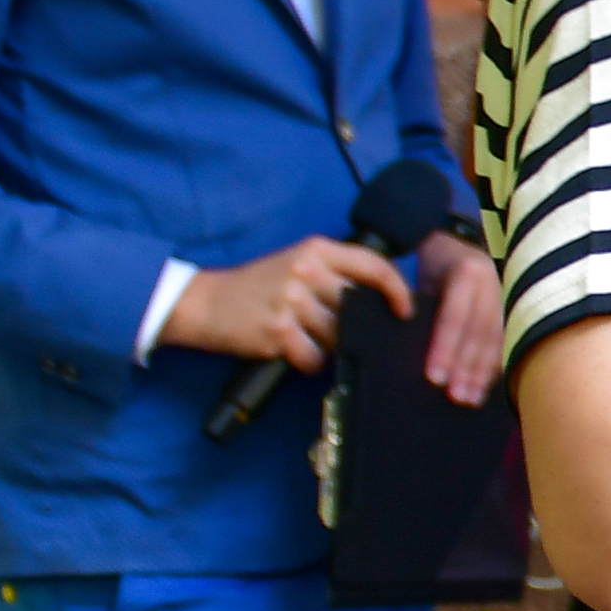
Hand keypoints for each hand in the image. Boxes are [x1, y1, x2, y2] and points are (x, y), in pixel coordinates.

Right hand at [166, 231, 408, 370]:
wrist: (205, 302)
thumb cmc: (258, 285)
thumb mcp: (297, 262)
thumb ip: (336, 273)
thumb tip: (382, 299)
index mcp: (316, 249)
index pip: (373, 266)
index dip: (398, 290)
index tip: (405, 310)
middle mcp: (305, 270)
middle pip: (357, 307)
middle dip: (355, 325)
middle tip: (339, 330)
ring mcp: (291, 300)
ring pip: (338, 335)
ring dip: (329, 345)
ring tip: (306, 337)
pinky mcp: (278, 331)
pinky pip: (315, 357)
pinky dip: (310, 361)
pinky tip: (294, 351)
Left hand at [411, 231, 505, 404]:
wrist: (453, 241)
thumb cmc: (431, 265)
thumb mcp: (423, 279)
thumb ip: (424, 310)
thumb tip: (413, 351)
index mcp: (466, 273)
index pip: (454, 317)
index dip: (444, 349)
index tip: (434, 377)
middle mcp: (491, 284)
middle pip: (479, 333)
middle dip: (466, 368)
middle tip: (456, 397)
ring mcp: (505, 295)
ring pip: (496, 339)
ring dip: (483, 372)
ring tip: (471, 399)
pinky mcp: (511, 306)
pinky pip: (505, 339)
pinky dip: (496, 364)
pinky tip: (488, 385)